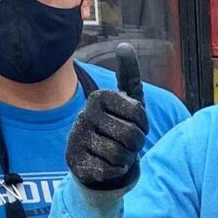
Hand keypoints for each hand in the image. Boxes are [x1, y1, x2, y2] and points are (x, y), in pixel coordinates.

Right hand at [66, 46, 146, 192]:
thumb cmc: (117, 125)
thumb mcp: (127, 100)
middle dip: (136, 145)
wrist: (95, 156)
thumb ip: (129, 74)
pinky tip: (107, 165)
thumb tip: (124, 45)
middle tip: (128, 144)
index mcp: (100, 96)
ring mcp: (76, 137)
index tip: (136, 125)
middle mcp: (84, 113)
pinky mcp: (74, 160)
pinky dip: (114, 171)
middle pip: (130, 136)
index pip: (139, 114)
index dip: (144, 125)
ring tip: (119, 154)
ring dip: (125, 159)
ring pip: (118, 155)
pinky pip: (107, 171)